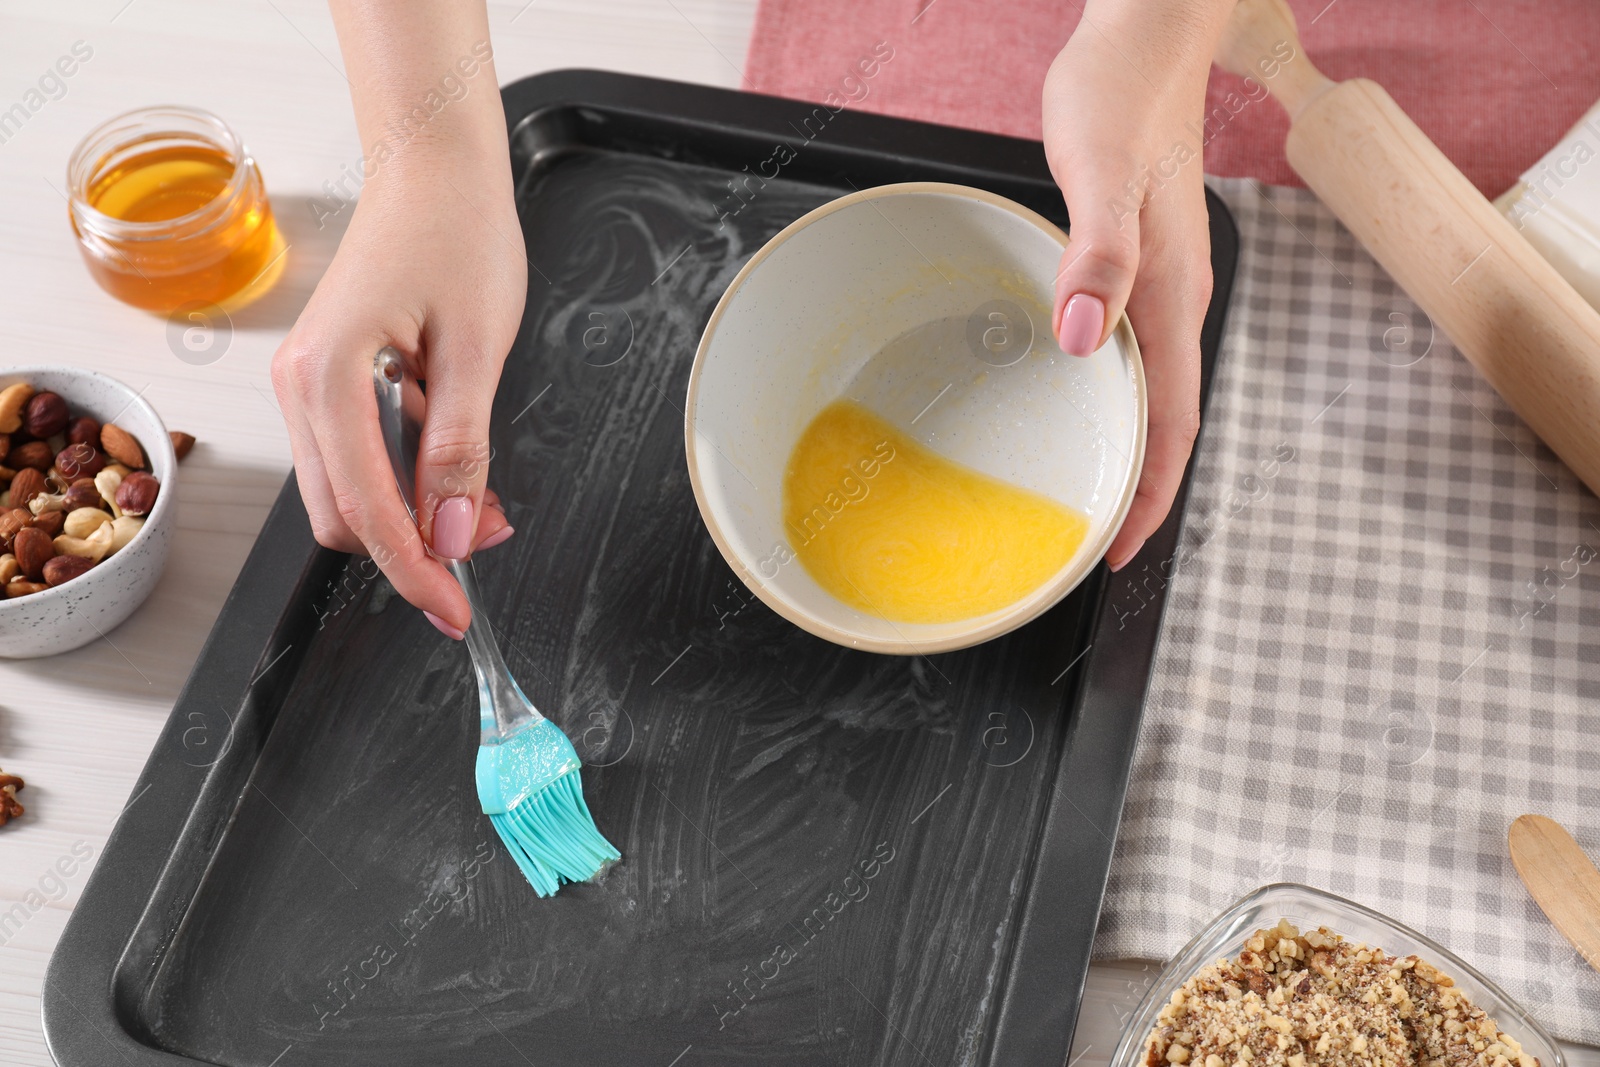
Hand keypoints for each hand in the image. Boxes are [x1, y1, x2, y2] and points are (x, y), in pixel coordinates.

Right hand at [272, 157, 524, 638]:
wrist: (433, 169)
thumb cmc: (457, 236)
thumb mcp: (476, 351)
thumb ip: (462, 450)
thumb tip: (458, 535)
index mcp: (327, 380)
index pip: (368, 514)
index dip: (416, 573)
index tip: (455, 612)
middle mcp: (299, 388)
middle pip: (342, 516)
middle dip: (412, 548)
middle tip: (489, 546)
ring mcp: (305, 385)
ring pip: (347, 492)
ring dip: (410, 516)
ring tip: (484, 505)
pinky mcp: (323, 380)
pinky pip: (354, 457)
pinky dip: (402, 481)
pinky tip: (453, 470)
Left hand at [1043, 2, 1228, 570]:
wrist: (1146, 35)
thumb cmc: (1124, 95)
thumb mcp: (1102, 171)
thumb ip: (1098, 254)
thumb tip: (1083, 339)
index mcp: (1173, 295)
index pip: (1174, 422)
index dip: (1150, 493)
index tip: (1119, 549)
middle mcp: (1174, 299)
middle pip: (1167, 420)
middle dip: (1138, 489)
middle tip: (1094, 541)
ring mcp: (1160, 281)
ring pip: (1151, 389)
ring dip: (1126, 446)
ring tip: (1086, 489)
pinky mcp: (1137, 259)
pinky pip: (1131, 349)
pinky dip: (1111, 393)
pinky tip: (1076, 394)